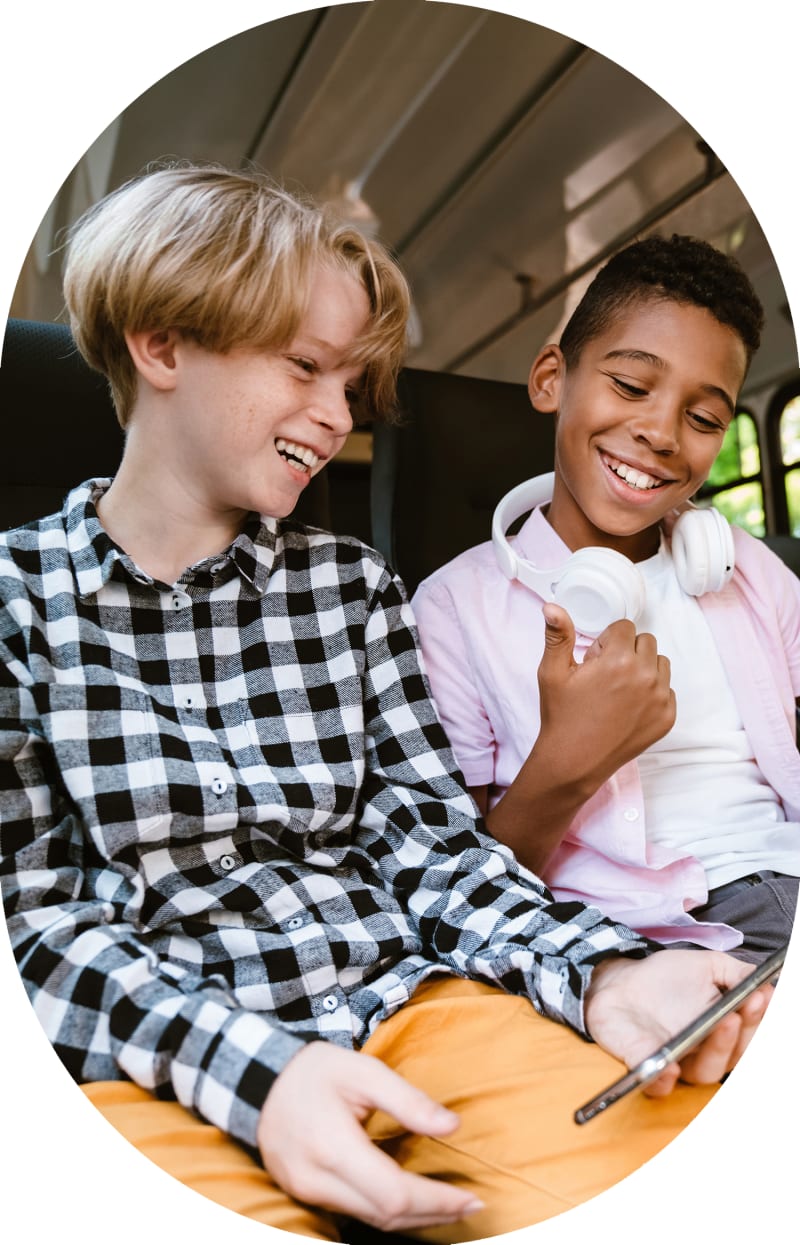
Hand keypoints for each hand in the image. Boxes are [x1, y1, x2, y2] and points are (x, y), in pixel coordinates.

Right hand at [257, 1041, 482, 1231]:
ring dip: (414, 1219)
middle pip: (386, 1216)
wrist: (257, 1079)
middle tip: (471, 1205)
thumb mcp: (362, 1070)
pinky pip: (354, 1213)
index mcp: (333, 1147)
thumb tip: (452, 1126)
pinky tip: (412, 1203)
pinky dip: (388, 1212)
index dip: (437, 1202)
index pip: (395, 1194)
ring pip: (371, 1220)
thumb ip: (408, 1100)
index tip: (471, 1197)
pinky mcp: (303, 1194)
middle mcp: (318, 1180)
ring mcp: (307, 1192)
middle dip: (434, 1215)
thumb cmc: (313, 1071)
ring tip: (450, 1206)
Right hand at [536, 604, 675, 793]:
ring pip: (660, 663)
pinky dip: (651, 693)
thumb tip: (553, 606)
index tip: (594, 661)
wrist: (573, 761)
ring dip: (643, 669)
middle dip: (626, 651)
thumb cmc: (562, 716)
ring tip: (618, 690)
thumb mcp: (552, 673)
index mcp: (619, 661)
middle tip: (605, 676)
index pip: (624, 627)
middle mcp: (646, 677)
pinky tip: (628, 707)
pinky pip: (667, 690)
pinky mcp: (667, 717)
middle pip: (645, 641)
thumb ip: (558, 636)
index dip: (606, 642)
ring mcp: (660, 699)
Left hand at [584, 950, 772, 1094]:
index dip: (757, 1020)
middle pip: (732, 1058)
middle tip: (740, 1010)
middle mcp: (703, 1052)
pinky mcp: (644, 1066)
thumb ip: (734, 972)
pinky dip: (665, 1078)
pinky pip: (658, 1084)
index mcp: (721, 1031)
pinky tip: (671, 1066)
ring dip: (718, 1050)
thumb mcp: (704, 965)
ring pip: (704, 1072)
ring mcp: (676, 1061)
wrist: (619, 980)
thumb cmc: (665, 978)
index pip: (747, 1036)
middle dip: (742, 1035)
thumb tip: (762, 981)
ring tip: (722, 1021)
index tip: (760, 997)